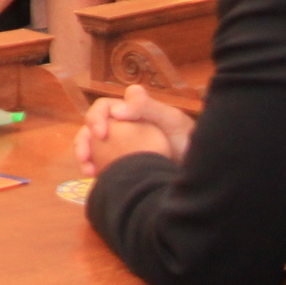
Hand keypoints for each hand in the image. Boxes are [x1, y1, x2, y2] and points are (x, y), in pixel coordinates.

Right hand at [75, 85, 195, 173]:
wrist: (201, 169)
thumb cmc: (188, 139)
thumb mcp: (171, 119)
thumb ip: (145, 107)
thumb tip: (115, 111)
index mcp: (131, 110)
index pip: (104, 107)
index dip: (96, 118)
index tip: (101, 134)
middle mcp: (122, 125)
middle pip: (92, 127)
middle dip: (84, 140)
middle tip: (86, 156)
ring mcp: (120, 144)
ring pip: (92, 145)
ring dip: (85, 155)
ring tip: (88, 170)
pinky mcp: (121, 161)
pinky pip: (101, 162)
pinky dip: (95, 168)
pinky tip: (96, 177)